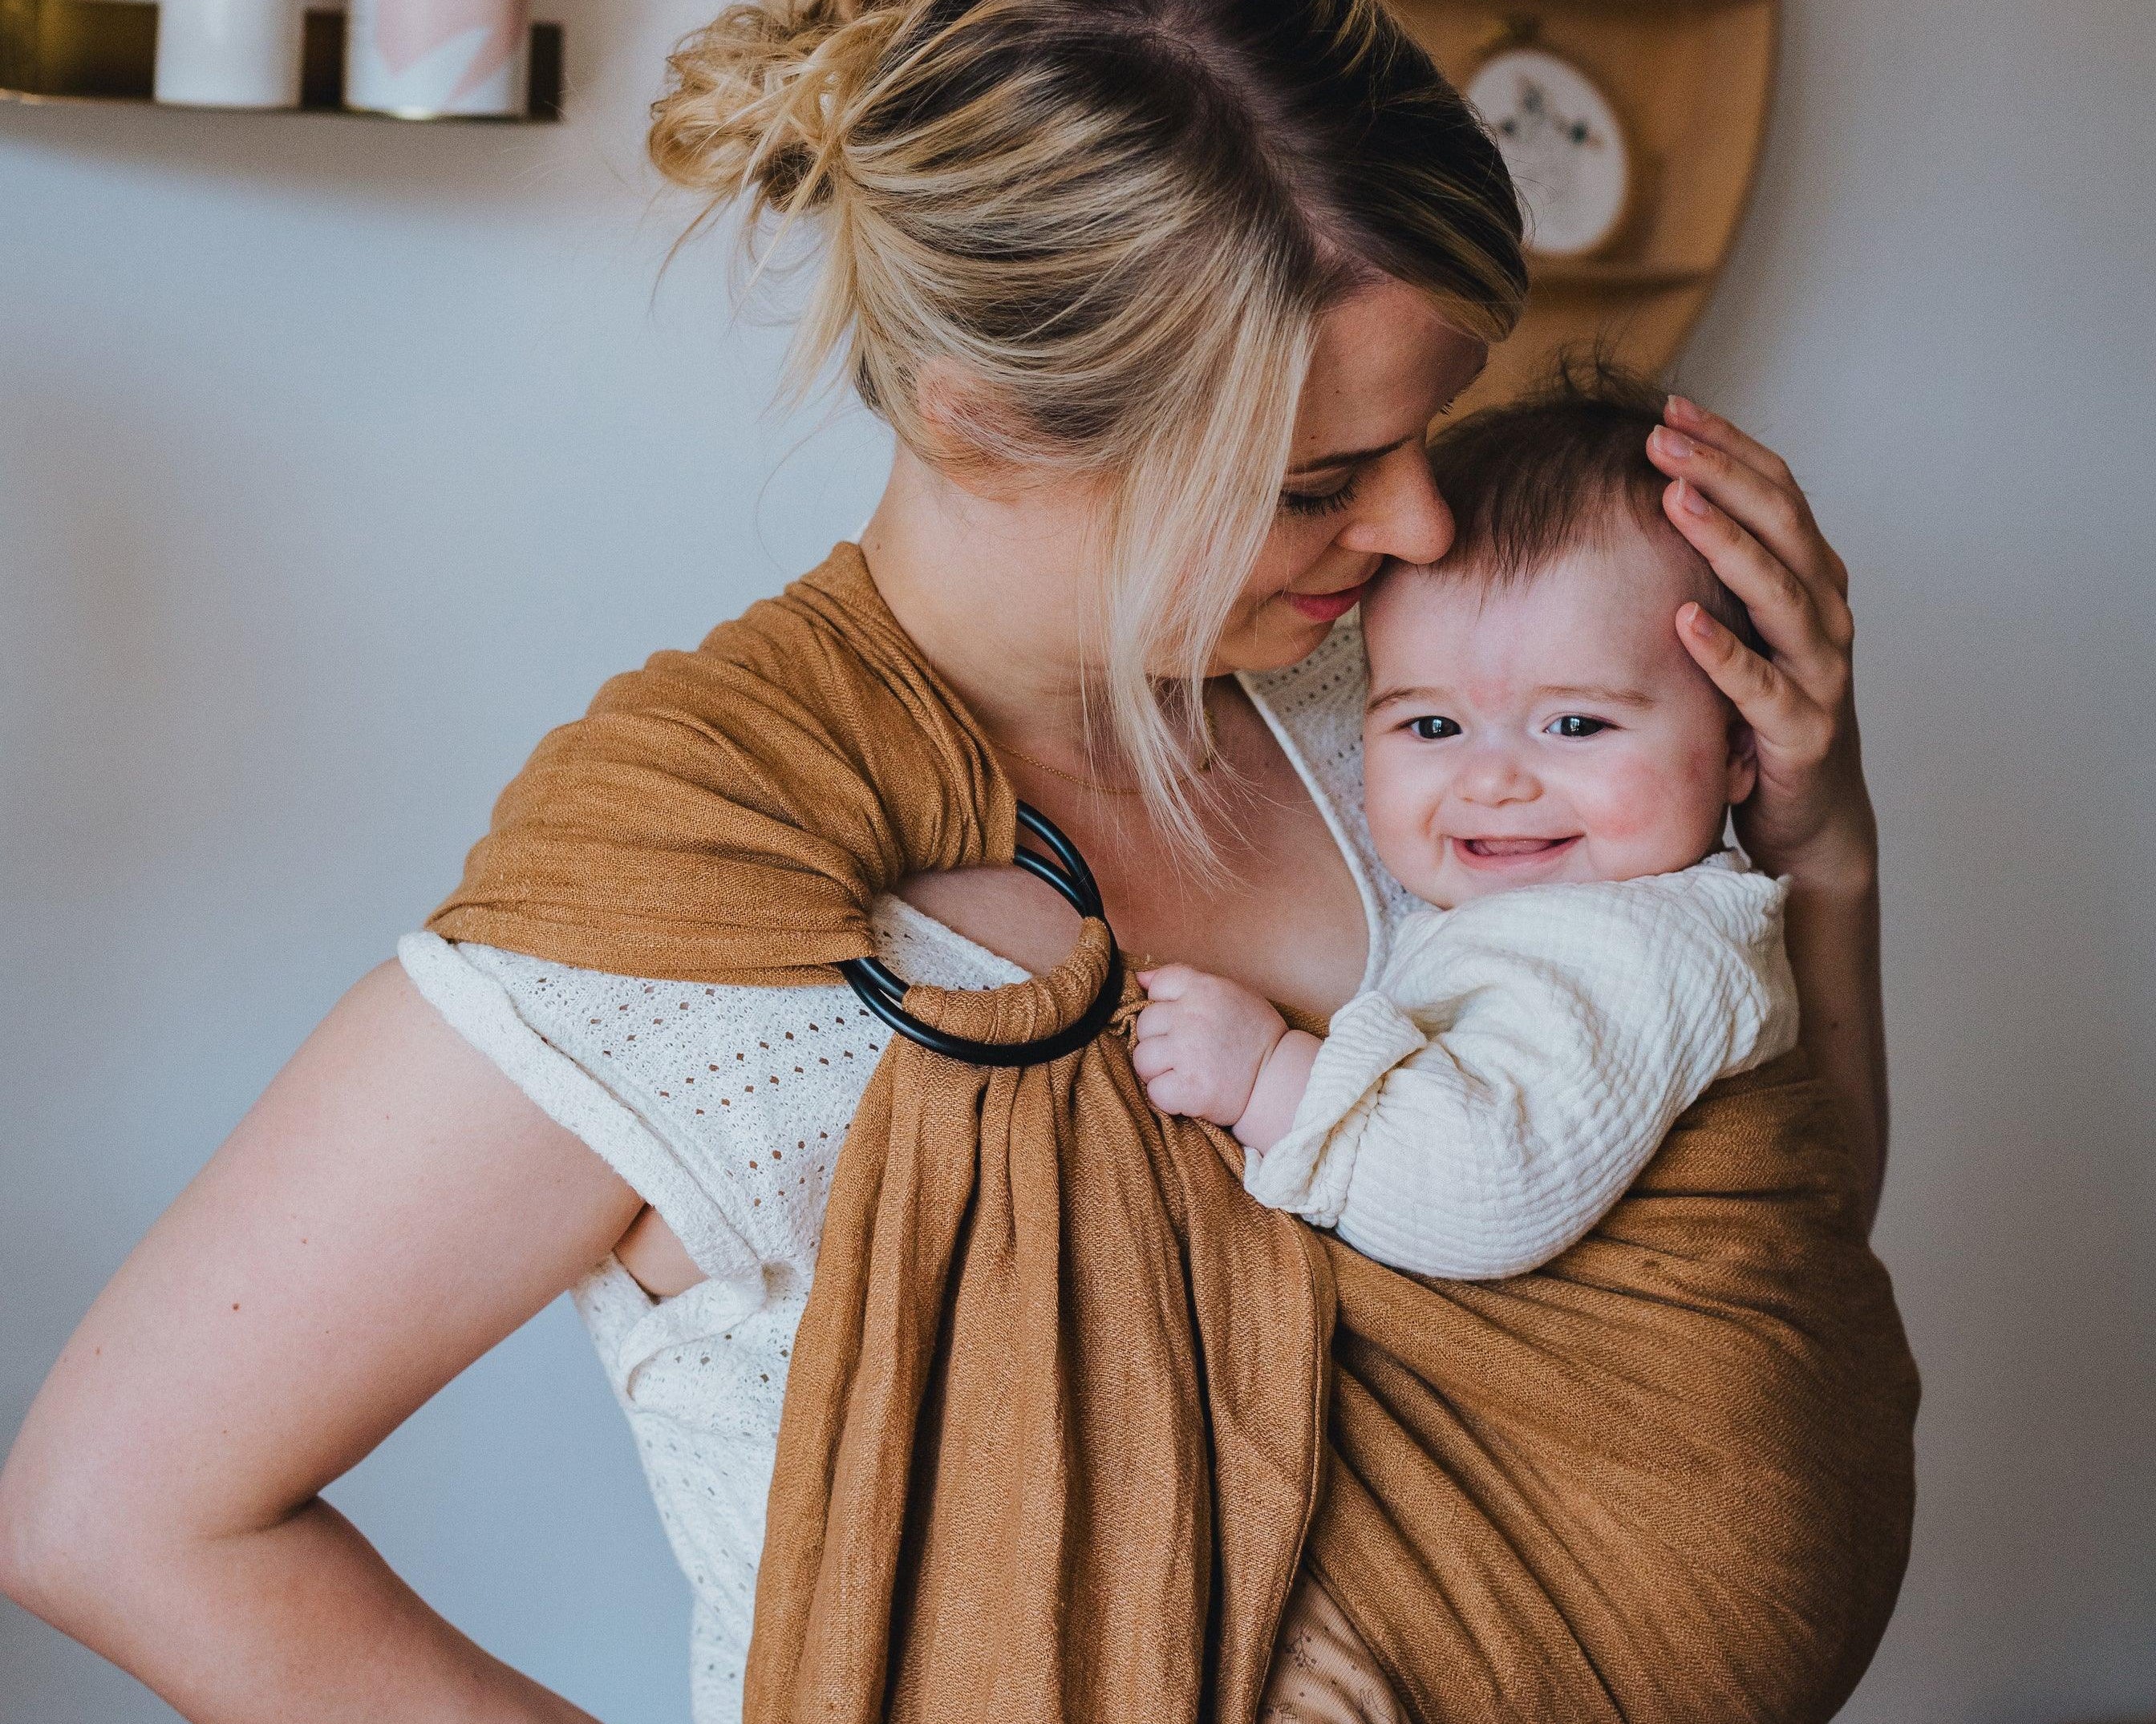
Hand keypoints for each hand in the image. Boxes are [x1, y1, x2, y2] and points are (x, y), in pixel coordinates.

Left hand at [1131, 965, 1288, 1128]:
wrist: (1280, 1079)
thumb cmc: (1255, 1035)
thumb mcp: (1229, 993)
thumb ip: (1186, 982)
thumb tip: (1139, 978)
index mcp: (1204, 990)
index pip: (1158, 985)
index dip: (1162, 1004)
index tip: (1180, 1020)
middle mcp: (1191, 1018)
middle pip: (1145, 1024)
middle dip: (1159, 1040)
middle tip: (1185, 1053)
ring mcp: (1187, 1053)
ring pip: (1142, 1059)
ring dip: (1157, 1070)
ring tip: (1184, 1073)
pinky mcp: (1188, 1089)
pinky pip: (1154, 1091)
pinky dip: (1167, 1096)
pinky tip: (1188, 1092)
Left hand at [1650, 396, 1874, 888]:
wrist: (1806, 817)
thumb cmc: (1757, 712)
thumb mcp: (1738, 627)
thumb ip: (1712, 571)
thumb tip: (1644, 499)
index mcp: (1809, 578)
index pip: (1776, 490)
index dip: (1728, 446)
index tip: (1671, 407)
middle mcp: (1823, 613)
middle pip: (1781, 523)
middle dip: (1722, 474)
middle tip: (1662, 437)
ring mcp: (1819, 671)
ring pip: (1781, 593)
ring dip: (1727, 543)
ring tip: (1675, 500)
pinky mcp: (1802, 731)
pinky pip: (1762, 687)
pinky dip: (1725, 652)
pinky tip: (1685, 621)